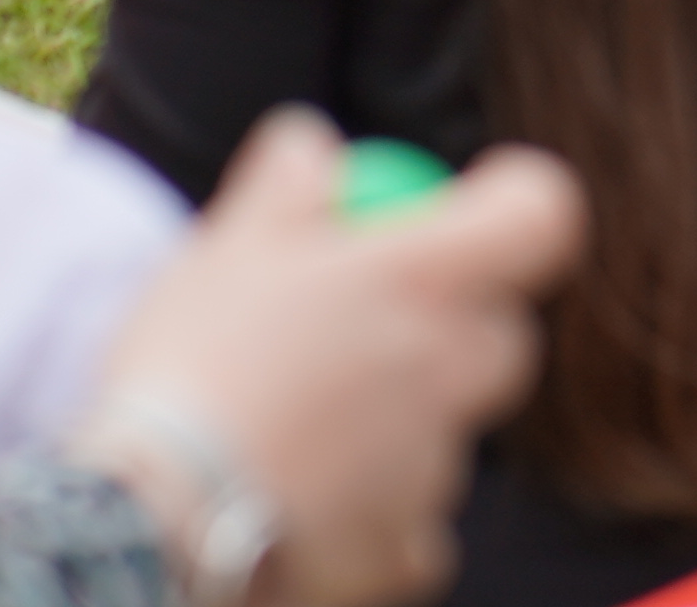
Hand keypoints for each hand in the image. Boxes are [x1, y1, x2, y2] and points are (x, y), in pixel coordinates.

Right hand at [90, 112, 586, 606]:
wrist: (151, 517)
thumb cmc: (194, 364)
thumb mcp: (230, 242)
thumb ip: (291, 178)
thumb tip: (316, 144)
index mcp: (427, 280)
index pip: (544, 216)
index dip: (515, 206)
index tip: (463, 211)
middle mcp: (453, 371)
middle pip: (504, 336)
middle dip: (455, 328)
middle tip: (366, 331)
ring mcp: (436, 469)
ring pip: (452, 431)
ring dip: (404, 421)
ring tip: (300, 427)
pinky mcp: (405, 552)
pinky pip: (416, 524)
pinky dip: (375, 512)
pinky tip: (304, 500)